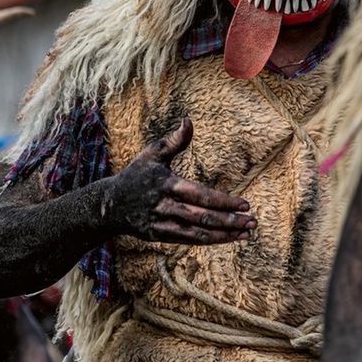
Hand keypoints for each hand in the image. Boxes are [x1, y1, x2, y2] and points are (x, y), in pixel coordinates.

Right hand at [106, 117, 255, 244]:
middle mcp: (164, 206)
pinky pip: (188, 240)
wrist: (108, 205)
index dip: (224, 202)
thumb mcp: (152, 155)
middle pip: (202, 217)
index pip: (200, 195)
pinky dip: (210, 241)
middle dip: (230, 221)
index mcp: (166, 184)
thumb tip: (189, 120)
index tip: (245, 204)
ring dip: (224, 235)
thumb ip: (174, 141)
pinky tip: (228, 238)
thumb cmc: (135, 176)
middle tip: (253, 223)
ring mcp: (161, 224)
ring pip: (198, 233)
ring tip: (247, 234)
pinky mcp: (159, 236)